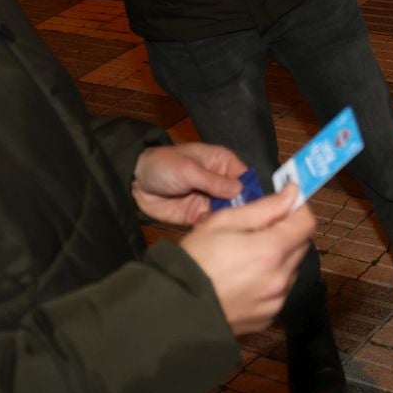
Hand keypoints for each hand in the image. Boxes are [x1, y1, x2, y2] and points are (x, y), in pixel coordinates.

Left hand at [132, 143, 247, 223]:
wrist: (136, 183)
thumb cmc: (162, 165)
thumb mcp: (188, 170)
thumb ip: (213, 181)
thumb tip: (240, 189)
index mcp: (222, 163)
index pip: (246, 177)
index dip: (252, 190)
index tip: (256, 206)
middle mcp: (220, 182)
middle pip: (241, 198)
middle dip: (242, 209)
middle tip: (240, 220)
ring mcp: (210, 200)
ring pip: (228, 212)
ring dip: (228, 220)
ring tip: (225, 226)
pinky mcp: (199, 215)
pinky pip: (212, 223)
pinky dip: (213, 227)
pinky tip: (210, 230)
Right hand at [178, 187, 315, 334]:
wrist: (175, 309)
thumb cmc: (195, 259)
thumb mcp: (223, 222)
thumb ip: (264, 208)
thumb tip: (292, 193)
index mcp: (271, 251)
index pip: (307, 223)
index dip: (297, 208)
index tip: (283, 203)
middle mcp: (281, 278)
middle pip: (301, 246)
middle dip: (286, 232)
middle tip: (258, 230)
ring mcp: (275, 302)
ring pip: (290, 269)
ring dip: (279, 258)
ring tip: (246, 258)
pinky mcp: (267, 318)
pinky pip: (278, 292)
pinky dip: (269, 282)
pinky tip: (244, 280)